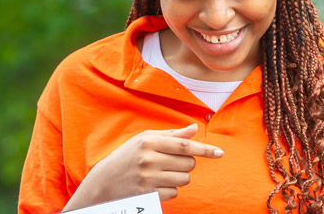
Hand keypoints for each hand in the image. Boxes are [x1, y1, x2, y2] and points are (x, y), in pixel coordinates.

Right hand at [62, 123, 223, 210]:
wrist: (104, 182)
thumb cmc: (127, 157)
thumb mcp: (144, 140)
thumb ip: (171, 135)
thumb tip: (194, 128)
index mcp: (148, 142)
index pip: (184, 145)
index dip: (204, 149)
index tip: (220, 153)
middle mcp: (149, 159)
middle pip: (188, 163)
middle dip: (186, 164)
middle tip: (171, 163)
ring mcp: (148, 178)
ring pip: (184, 179)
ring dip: (179, 177)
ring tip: (163, 174)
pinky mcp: (148, 194)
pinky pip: (174, 193)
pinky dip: (170, 189)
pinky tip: (156, 185)